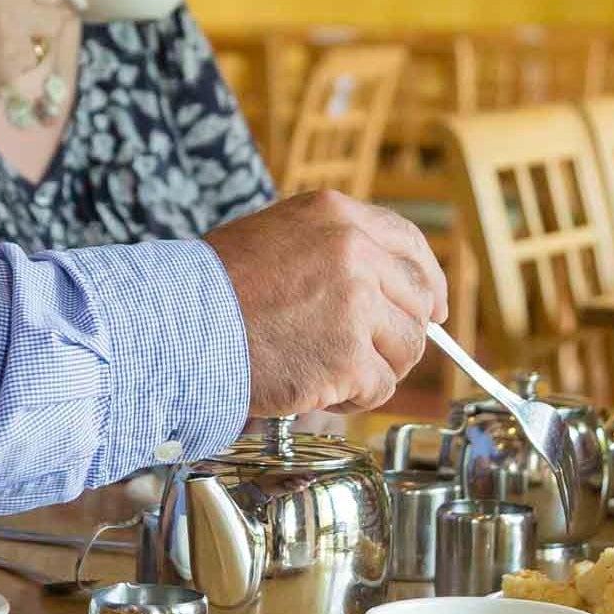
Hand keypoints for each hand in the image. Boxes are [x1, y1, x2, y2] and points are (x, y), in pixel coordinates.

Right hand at [203, 191, 447, 415]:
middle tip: (366, 353)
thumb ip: (332, 252)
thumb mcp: (276, 238)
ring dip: (374, 368)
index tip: (434, 309)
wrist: (179, 326)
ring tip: (327, 370)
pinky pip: (379, 387)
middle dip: (399, 332)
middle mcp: (355, 253)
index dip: (428, 282)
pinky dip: (353, 397)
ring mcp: (356, 306)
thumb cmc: (213, 290)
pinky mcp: (349, 358)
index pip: (410, 245)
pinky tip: (317, 388)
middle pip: (416, 301)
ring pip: (405, 349)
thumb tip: (382, 287)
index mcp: (336, 216)